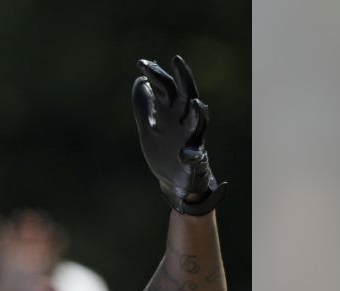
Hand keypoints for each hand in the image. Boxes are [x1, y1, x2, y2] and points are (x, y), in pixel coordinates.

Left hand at [132, 55, 226, 214]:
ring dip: (199, 114)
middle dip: (183, 79)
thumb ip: (145, 105)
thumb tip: (140, 81)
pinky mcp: (194, 162)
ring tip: (197, 103)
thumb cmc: (166, 149)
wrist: (177, 181)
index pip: (166, 87)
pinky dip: (192, 155)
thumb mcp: (150, 126)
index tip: (141, 63)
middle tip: (176, 60)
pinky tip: (186, 154)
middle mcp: (184, 122)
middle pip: (187, 96)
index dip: (156, 75)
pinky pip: (195, 158)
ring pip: (199, 124)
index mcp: (172, 112)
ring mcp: (192, 140)